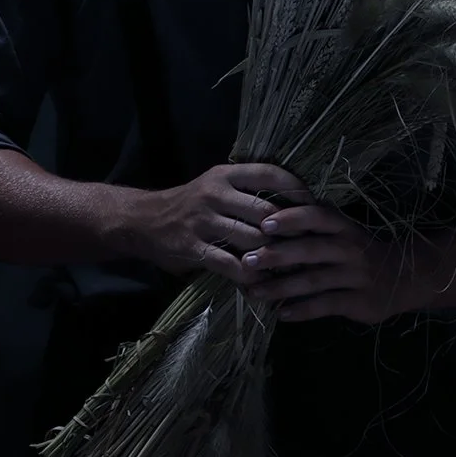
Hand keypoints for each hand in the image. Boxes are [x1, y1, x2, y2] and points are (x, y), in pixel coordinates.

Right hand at [115, 163, 314, 286]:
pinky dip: (250, 275)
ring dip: (274, 255)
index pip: (270, 174)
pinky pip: (230, 264)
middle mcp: (215, 194)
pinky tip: (263, 282)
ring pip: (252, 238)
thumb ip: (248, 191)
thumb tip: (297, 203)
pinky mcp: (194, 248)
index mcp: (226, 175)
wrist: (141, 220)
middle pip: (266, 211)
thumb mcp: (217, 185)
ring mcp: (203, 221)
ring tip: (292, 266)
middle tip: (309, 243)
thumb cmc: (191, 204)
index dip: (296, 190)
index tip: (314, 205)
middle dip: (290, 229)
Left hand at [240, 202, 445, 323]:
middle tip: (246, 261)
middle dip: (277, 255)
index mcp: (346, 228)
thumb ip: (314, 231)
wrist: (406, 276)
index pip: (318, 217)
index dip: (293, 218)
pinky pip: (326, 305)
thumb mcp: (344, 234)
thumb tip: (265, 226)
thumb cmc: (361, 252)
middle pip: (311, 249)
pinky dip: (302, 310)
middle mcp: (352, 249)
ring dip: (281, 288)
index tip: (264, 224)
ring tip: (254, 293)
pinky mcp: (360, 301)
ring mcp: (357, 276)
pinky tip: (281, 313)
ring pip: (314, 281)